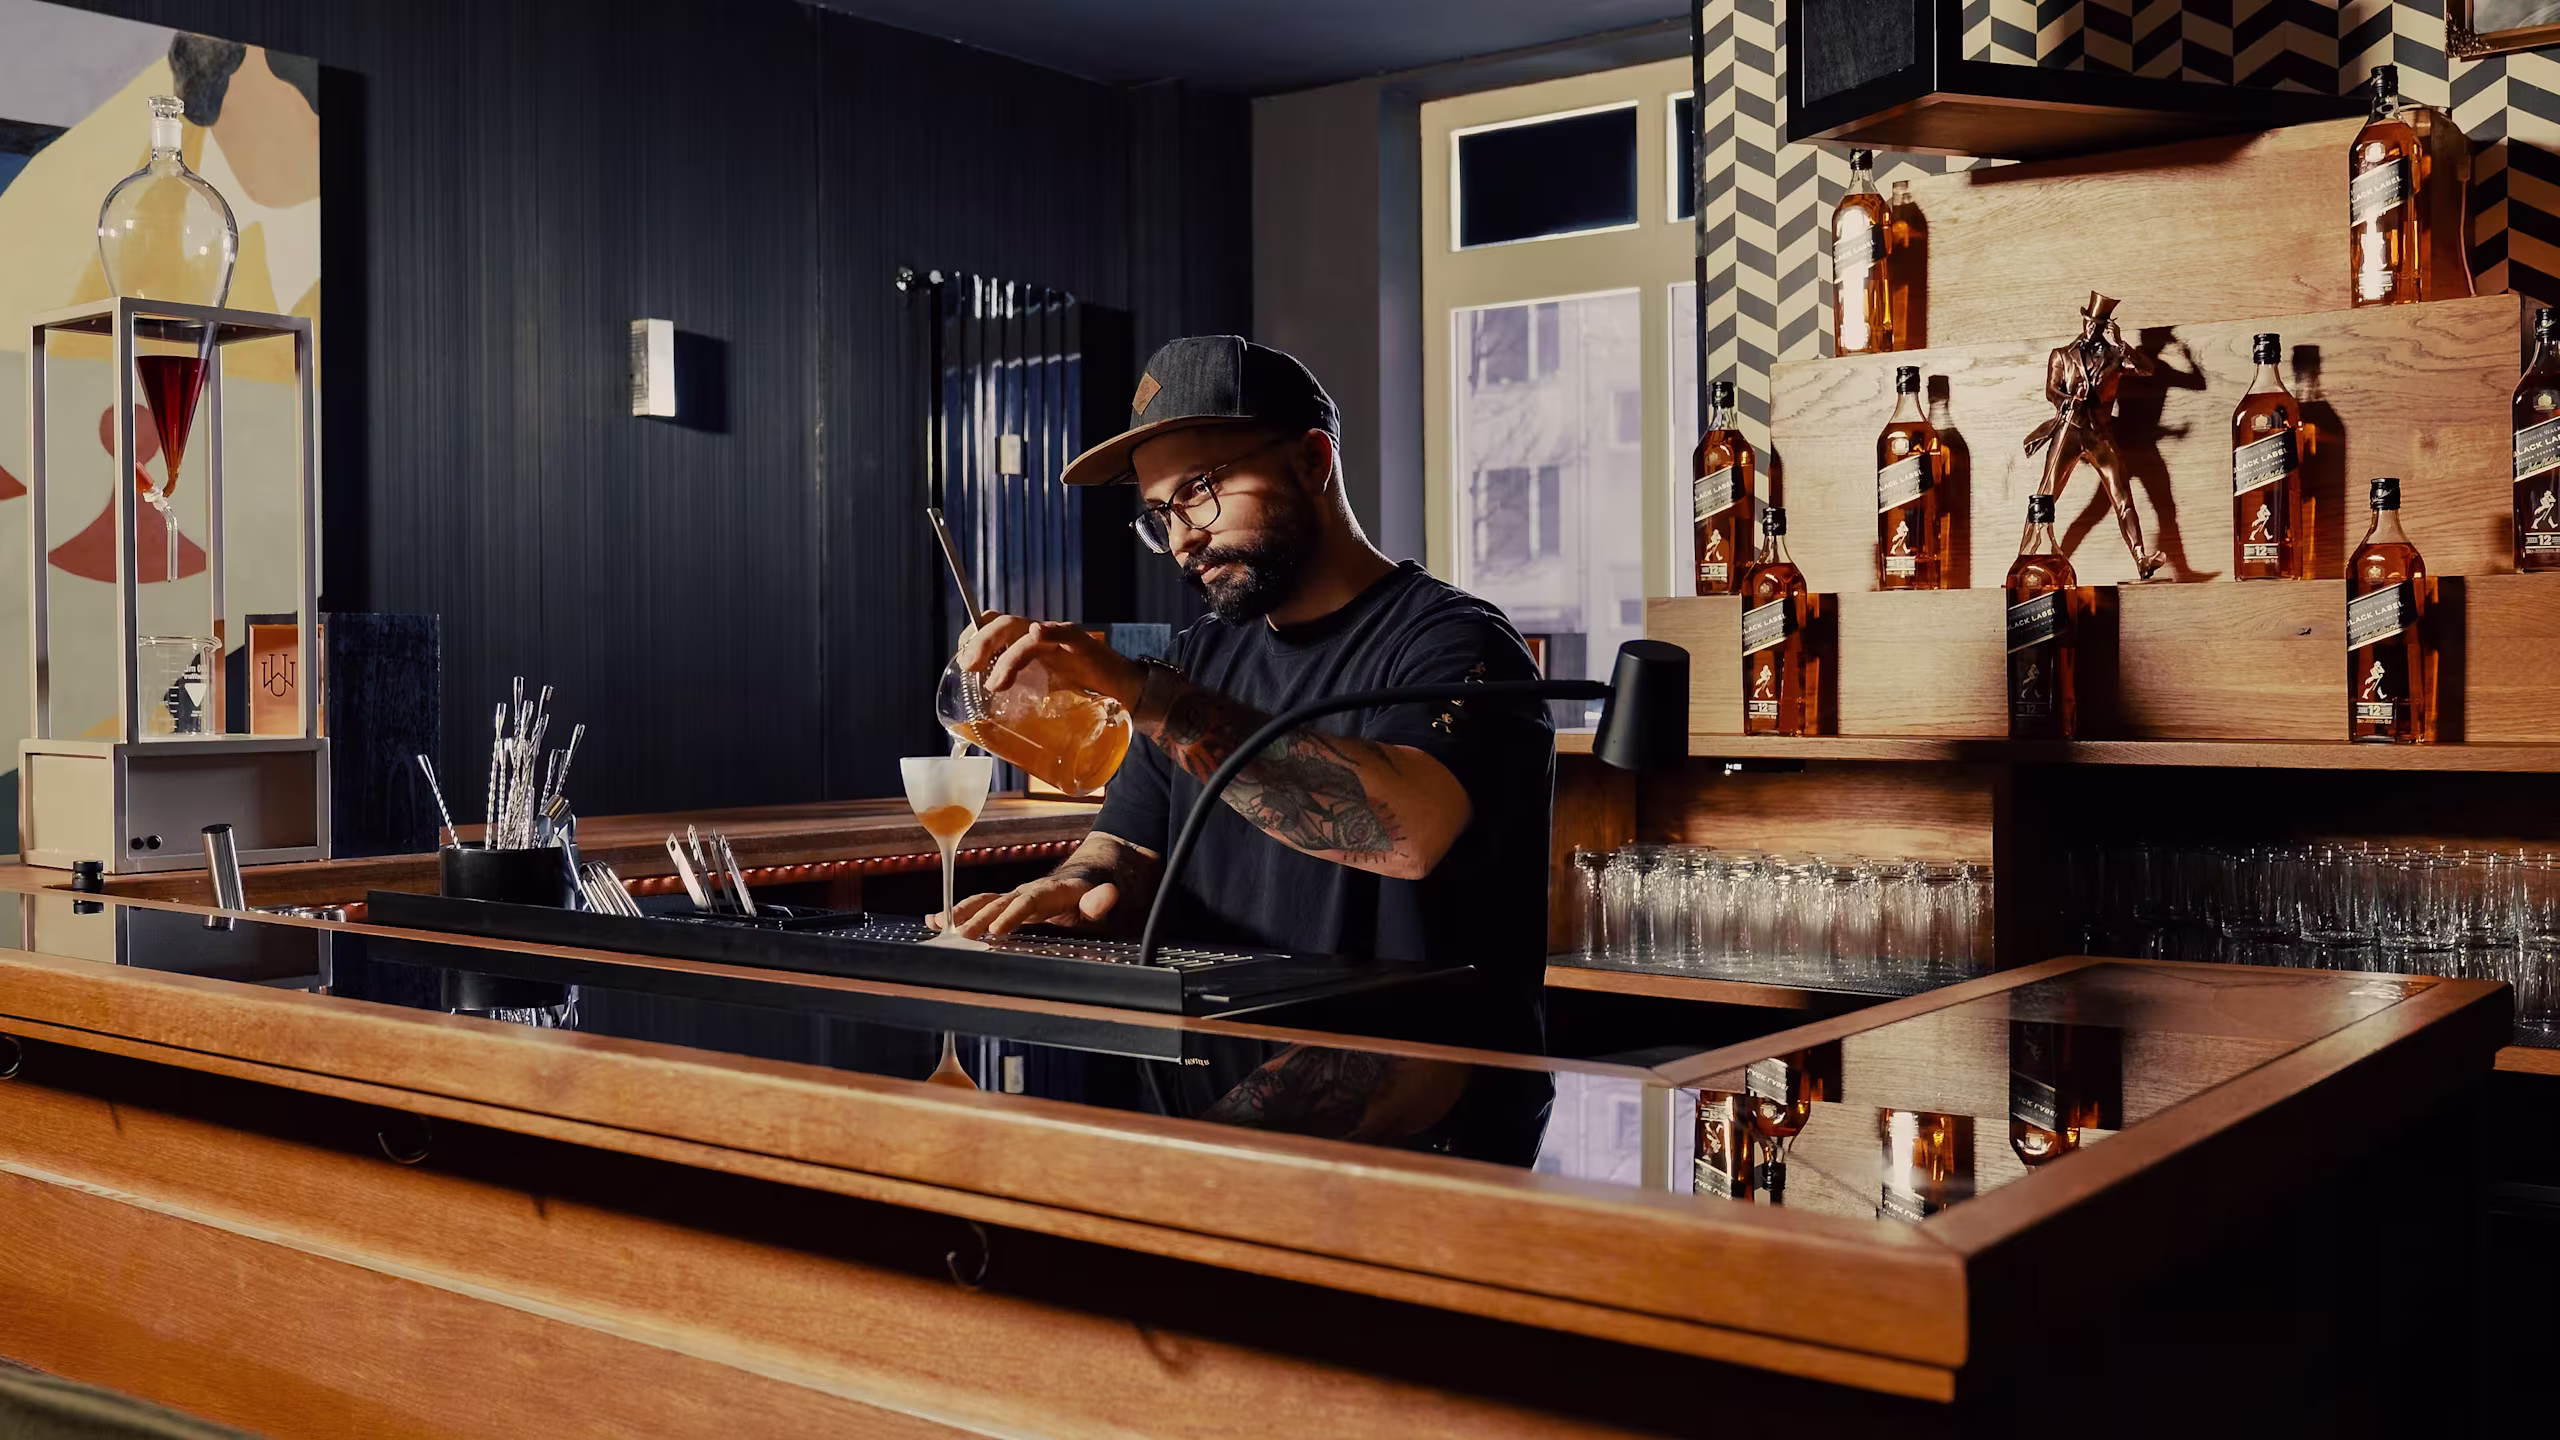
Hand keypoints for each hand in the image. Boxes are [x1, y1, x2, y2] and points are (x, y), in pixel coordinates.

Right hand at [936, 873, 1121, 938]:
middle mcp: (1032, 891)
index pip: (1031, 901)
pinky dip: (961, 912)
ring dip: (963, 913)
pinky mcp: (1012, 905)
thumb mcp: (1110, 896)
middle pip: (1002, 902)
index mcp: (1054, 891)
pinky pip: (984, 907)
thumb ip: (1104, 899)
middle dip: (980, 917)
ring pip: (987, 902)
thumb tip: (1106, 894)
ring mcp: (1019, 897)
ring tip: (938, 923)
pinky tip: (936, 920)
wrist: (1098, 872)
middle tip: (959, 934)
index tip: (998, 929)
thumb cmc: (1103, 889)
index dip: (1013, 914)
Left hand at [954, 612, 1143, 708]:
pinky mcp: (1081, 644)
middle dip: (981, 643)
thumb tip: (984, 719)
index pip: (992, 624)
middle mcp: (1040, 633)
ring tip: (996, 684)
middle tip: (969, 668)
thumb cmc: (1082, 692)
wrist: (1123, 691)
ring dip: (1005, 655)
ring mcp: (1060, 636)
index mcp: (1027, 642)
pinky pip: (1061, 632)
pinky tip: (1037, 634)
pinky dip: (1047, 632)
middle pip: (1002, 624)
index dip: (973, 636)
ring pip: (1023, 630)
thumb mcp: (1042, 691)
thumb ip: (1019, 694)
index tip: (962, 661)